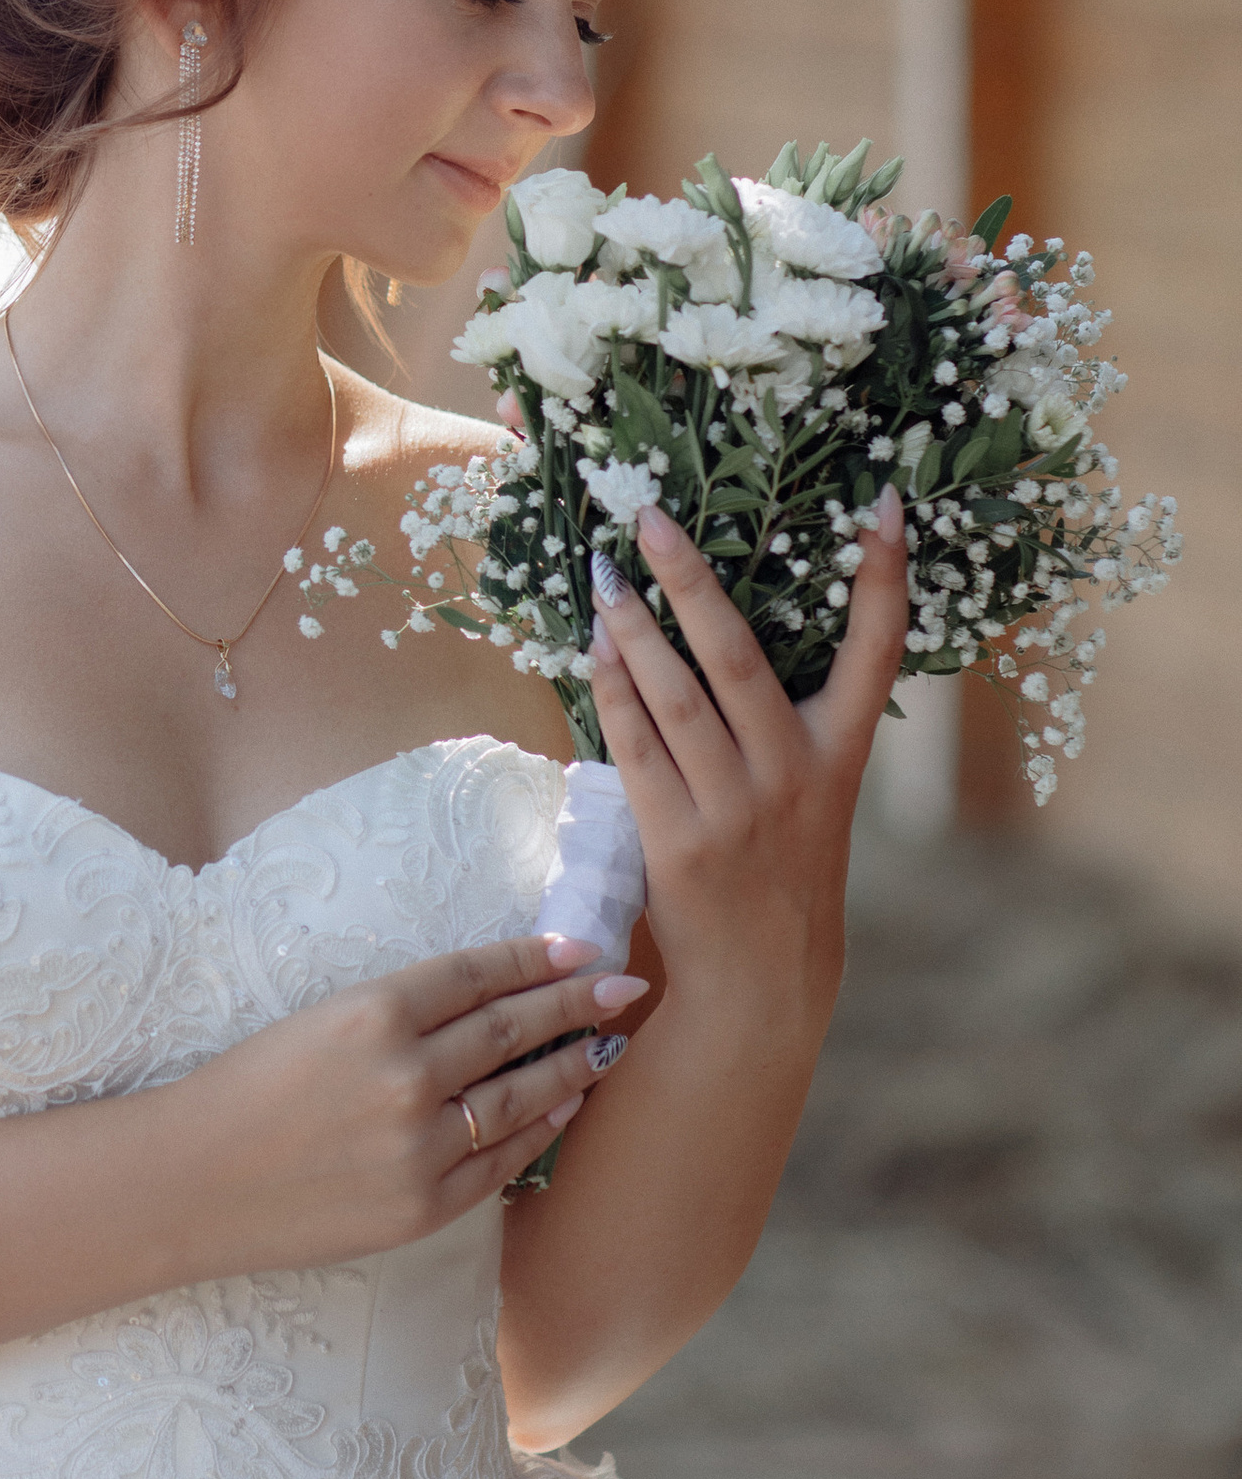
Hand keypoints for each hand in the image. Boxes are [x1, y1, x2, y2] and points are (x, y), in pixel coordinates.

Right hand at [175, 928, 648, 1274]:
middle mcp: (405, 1075)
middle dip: (578, 1003)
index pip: (478, 973)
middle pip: (513, 1027)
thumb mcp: (315, 1023)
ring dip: (572, 1065)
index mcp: (372, 1012)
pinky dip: (540, 1130)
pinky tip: (565, 1108)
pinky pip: (501, 1162)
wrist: (189, 1181)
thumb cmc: (243, 1091)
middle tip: (625, 984)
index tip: (578, 946)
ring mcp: (418, 1146)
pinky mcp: (421, 1206)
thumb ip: (398, 1013)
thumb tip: (486, 999)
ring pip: (521, 1095)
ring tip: (609, 1043)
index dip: (535, 956)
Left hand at [587, 487, 908, 1032]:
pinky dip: (612, 695)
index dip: (885, 578)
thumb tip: (715, 619)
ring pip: (677, 700)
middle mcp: (796, 774)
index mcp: (842, 754)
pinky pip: (636, 750)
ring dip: (634, 632)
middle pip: (740, 658)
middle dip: (694, 581)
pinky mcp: (680, 842)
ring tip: (605, 576)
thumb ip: (783, 718)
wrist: (764, 974)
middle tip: (652, 517)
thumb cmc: (781, 863)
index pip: (878, 653)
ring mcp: (737, 810)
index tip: (885, 504)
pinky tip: (593, 652)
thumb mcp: (814, 788)